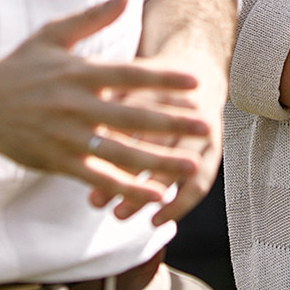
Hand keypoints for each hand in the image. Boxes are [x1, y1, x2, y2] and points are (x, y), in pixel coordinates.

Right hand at [0, 0, 214, 214]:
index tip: (194, 82)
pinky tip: (154, 195)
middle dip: (171, 124)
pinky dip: (127, 187)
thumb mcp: (52, 36)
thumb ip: (92, 18)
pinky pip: (98, 178)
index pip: (128, 76)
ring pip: (120, 154)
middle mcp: (75, 107)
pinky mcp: (57, 162)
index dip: (161, 80)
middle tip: (206, 126)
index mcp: (78, 73)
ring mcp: (66, 138)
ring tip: (190, 166)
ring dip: (157, 162)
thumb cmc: (19, 68)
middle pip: (131, 117)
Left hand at [89, 52, 226, 224]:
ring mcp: (203, 131)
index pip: (129, 121)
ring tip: (118, 215)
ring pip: (174, 167)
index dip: (105, 144)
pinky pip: (200, 182)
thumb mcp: (130, 81)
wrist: (200, 68)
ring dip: (146, 194)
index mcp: (159, 88)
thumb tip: (75, 138)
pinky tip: (157, 221)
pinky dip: (180, 204)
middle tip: (94, 201)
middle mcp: (184, 110)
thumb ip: (106, 105)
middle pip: (150, 146)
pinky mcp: (214, 149)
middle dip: (121, 175)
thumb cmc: (152, 80)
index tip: (78, 167)